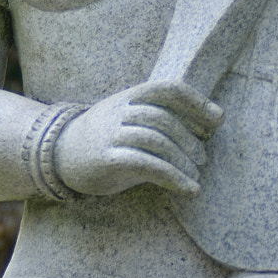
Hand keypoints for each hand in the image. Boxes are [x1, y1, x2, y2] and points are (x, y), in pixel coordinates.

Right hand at [54, 79, 222, 197]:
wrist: (60, 153)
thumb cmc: (107, 137)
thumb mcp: (130, 117)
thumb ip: (159, 117)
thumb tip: (205, 129)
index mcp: (131, 95)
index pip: (168, 88)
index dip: (196, 101)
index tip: (218, 119)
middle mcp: (121, 110)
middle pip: (164, 118)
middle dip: (190, 138)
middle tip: (203, 158)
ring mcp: (111, 133)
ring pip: (156, 140)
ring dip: (184, 160)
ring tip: (197, 176)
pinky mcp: (106, 159)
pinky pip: (145, 164)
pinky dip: (173, 176)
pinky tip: (188, 188)